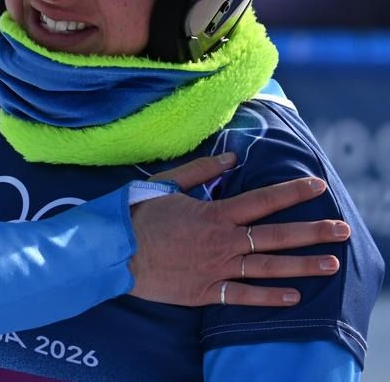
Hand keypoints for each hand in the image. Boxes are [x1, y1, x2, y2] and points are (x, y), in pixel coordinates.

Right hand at [128, 153, 349, 306]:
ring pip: (267, 267)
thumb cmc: (136, 215)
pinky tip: (293, 297)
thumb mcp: (166, 184)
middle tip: (343, 229)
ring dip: (302, 266)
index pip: (262, 200)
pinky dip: (269, 298)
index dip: (292, 192)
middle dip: (313, 232)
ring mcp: (216, 268)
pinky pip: (243, 296)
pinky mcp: (205, 291)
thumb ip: (201, 171)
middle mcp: (222, 241)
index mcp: (214, 214)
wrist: (114, 252)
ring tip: (331, 264)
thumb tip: (231, 157)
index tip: (317, 185)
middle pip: (276, 235)